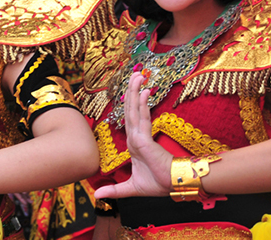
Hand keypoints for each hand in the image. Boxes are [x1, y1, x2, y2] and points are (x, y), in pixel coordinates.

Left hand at [93, 73, 172, 198]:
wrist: (173, 187)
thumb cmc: (158, 184)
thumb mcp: (130, 188)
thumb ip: (115, 190)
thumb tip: (97, 196)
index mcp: (135, 144)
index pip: (129, 119)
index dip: (129, 104)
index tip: (131, 90)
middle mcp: (137, 137)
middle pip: (132, 110)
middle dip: (132, 92)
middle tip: (136, 74)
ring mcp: (141, 136)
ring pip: (135, 110)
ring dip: (135, 92)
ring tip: (138, 76)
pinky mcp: (144, 140)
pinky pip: (142, 119)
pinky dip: (141, 105)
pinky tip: (143, 92)